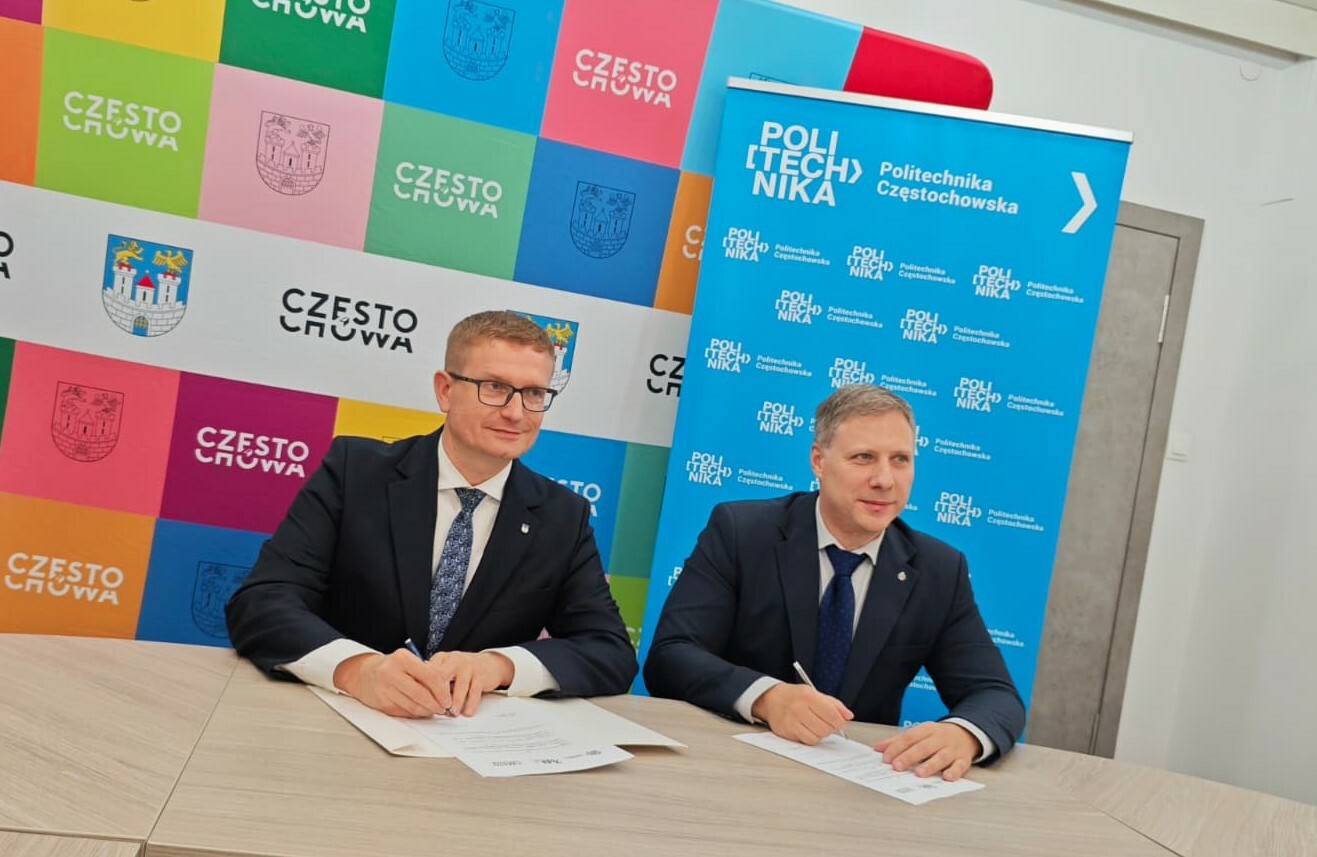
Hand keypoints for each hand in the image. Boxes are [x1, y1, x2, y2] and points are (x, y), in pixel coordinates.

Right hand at [332, 649, 450, 717]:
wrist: (364, 674)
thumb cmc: (392, 667)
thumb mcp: (407, 662)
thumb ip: (425, 673)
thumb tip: (446, 691)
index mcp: (402, 659)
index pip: (430, 676)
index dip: (442, 690)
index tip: (448, 698)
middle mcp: (392, 673)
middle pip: (422, 694)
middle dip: (436, 704)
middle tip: (444, 708)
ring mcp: (385, 689)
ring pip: (413, 706)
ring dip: (427, 711)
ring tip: (435, 710)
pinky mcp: (382, 703)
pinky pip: (404, 712)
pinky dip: (416, 714)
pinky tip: (422, 711)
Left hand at [426, 651, 514, 716]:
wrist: (488, 664)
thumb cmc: (462, 671)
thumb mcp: (445, 670)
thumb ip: (433, 680)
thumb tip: (420, 700)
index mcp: (441, 658)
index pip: (428, 673)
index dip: (424, 690)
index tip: (424, 704)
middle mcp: (454, 659)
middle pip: (441, 676)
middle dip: (439, 695)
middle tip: (438, 709)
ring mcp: (469, 666)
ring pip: (460, 686)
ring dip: (456, 702)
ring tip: (453, 713)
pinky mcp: (481, 674)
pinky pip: (475, 691)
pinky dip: (470, 704)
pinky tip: (467, 712)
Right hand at [751, 683, 852, 744]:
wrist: (771, 699)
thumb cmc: (795, 696)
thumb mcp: (815, 693)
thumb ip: (834, 704)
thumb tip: (848, 716)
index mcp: (808, 696)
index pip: (831, 714)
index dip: (840, 722)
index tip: (841, 723)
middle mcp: (799, 708)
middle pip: (825, 728)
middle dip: (830, 728)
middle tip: (827, 724)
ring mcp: (791, 721)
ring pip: (817, 737)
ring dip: (821, 734)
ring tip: (816, 726)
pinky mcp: (787, 731)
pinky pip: (807, 741)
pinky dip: (811, 738)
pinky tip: (808, 730)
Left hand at [874, 721, 980, 780]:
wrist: (966, 733)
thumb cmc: (938, 736)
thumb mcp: (919, 734)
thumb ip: (898, 741)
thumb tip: (877, 748)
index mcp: (926, 730)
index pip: (909, 738)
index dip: (896, 747)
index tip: (886, 758)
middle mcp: (939, 739)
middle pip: (923, 747)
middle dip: (909, 757)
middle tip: (897, 766)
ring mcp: (952, 749)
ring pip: (941, 757)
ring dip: (930, 765)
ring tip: (919, 773)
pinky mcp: (963, 759)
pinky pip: (959, 766)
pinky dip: (954, 772)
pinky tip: (947, 777)